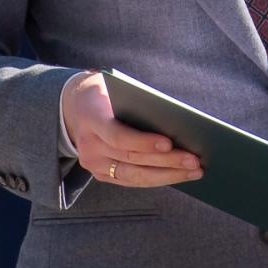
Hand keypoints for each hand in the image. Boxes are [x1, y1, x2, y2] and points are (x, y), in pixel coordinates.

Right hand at [61, 70, 203, 187]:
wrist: (71, 106)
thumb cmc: (103, 91)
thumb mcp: (113, 86)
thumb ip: (136, 100)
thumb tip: (174, 118)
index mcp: (91, 120)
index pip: (118, 136)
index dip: (143, 141)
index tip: (169, 143)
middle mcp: (89, 147)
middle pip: (132, 159)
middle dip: (167, 162)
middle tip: (196, 161)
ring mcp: (94, 165)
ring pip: (135, 176)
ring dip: (168, 175)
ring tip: (195, 171)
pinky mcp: (101, 174)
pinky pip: (132, 180)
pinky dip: (157, 179)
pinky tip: (179, 175)